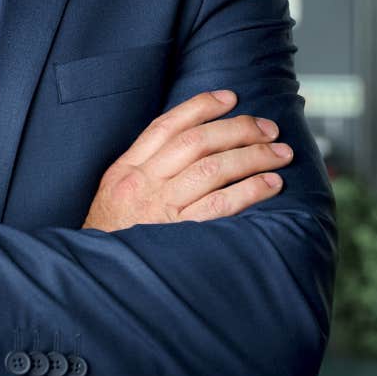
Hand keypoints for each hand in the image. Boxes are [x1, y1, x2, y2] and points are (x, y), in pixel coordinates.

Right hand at [82, 89, 291, 231]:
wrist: (96, 277)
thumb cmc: (111, 237)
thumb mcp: (115, 195)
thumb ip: (145, 171)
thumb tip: (192, 148)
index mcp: (126, 169)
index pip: (166, 126)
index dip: (201, 107)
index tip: (231, 98)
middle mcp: (143, 183)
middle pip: (196, 142)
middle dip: (238, 129)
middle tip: (268, 128)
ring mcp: (161, 208)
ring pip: (213, 169)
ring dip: (252, 157)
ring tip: (279, 154)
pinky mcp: (179, 234)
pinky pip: (220, 205)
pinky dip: (249, 190)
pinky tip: (270, 184)